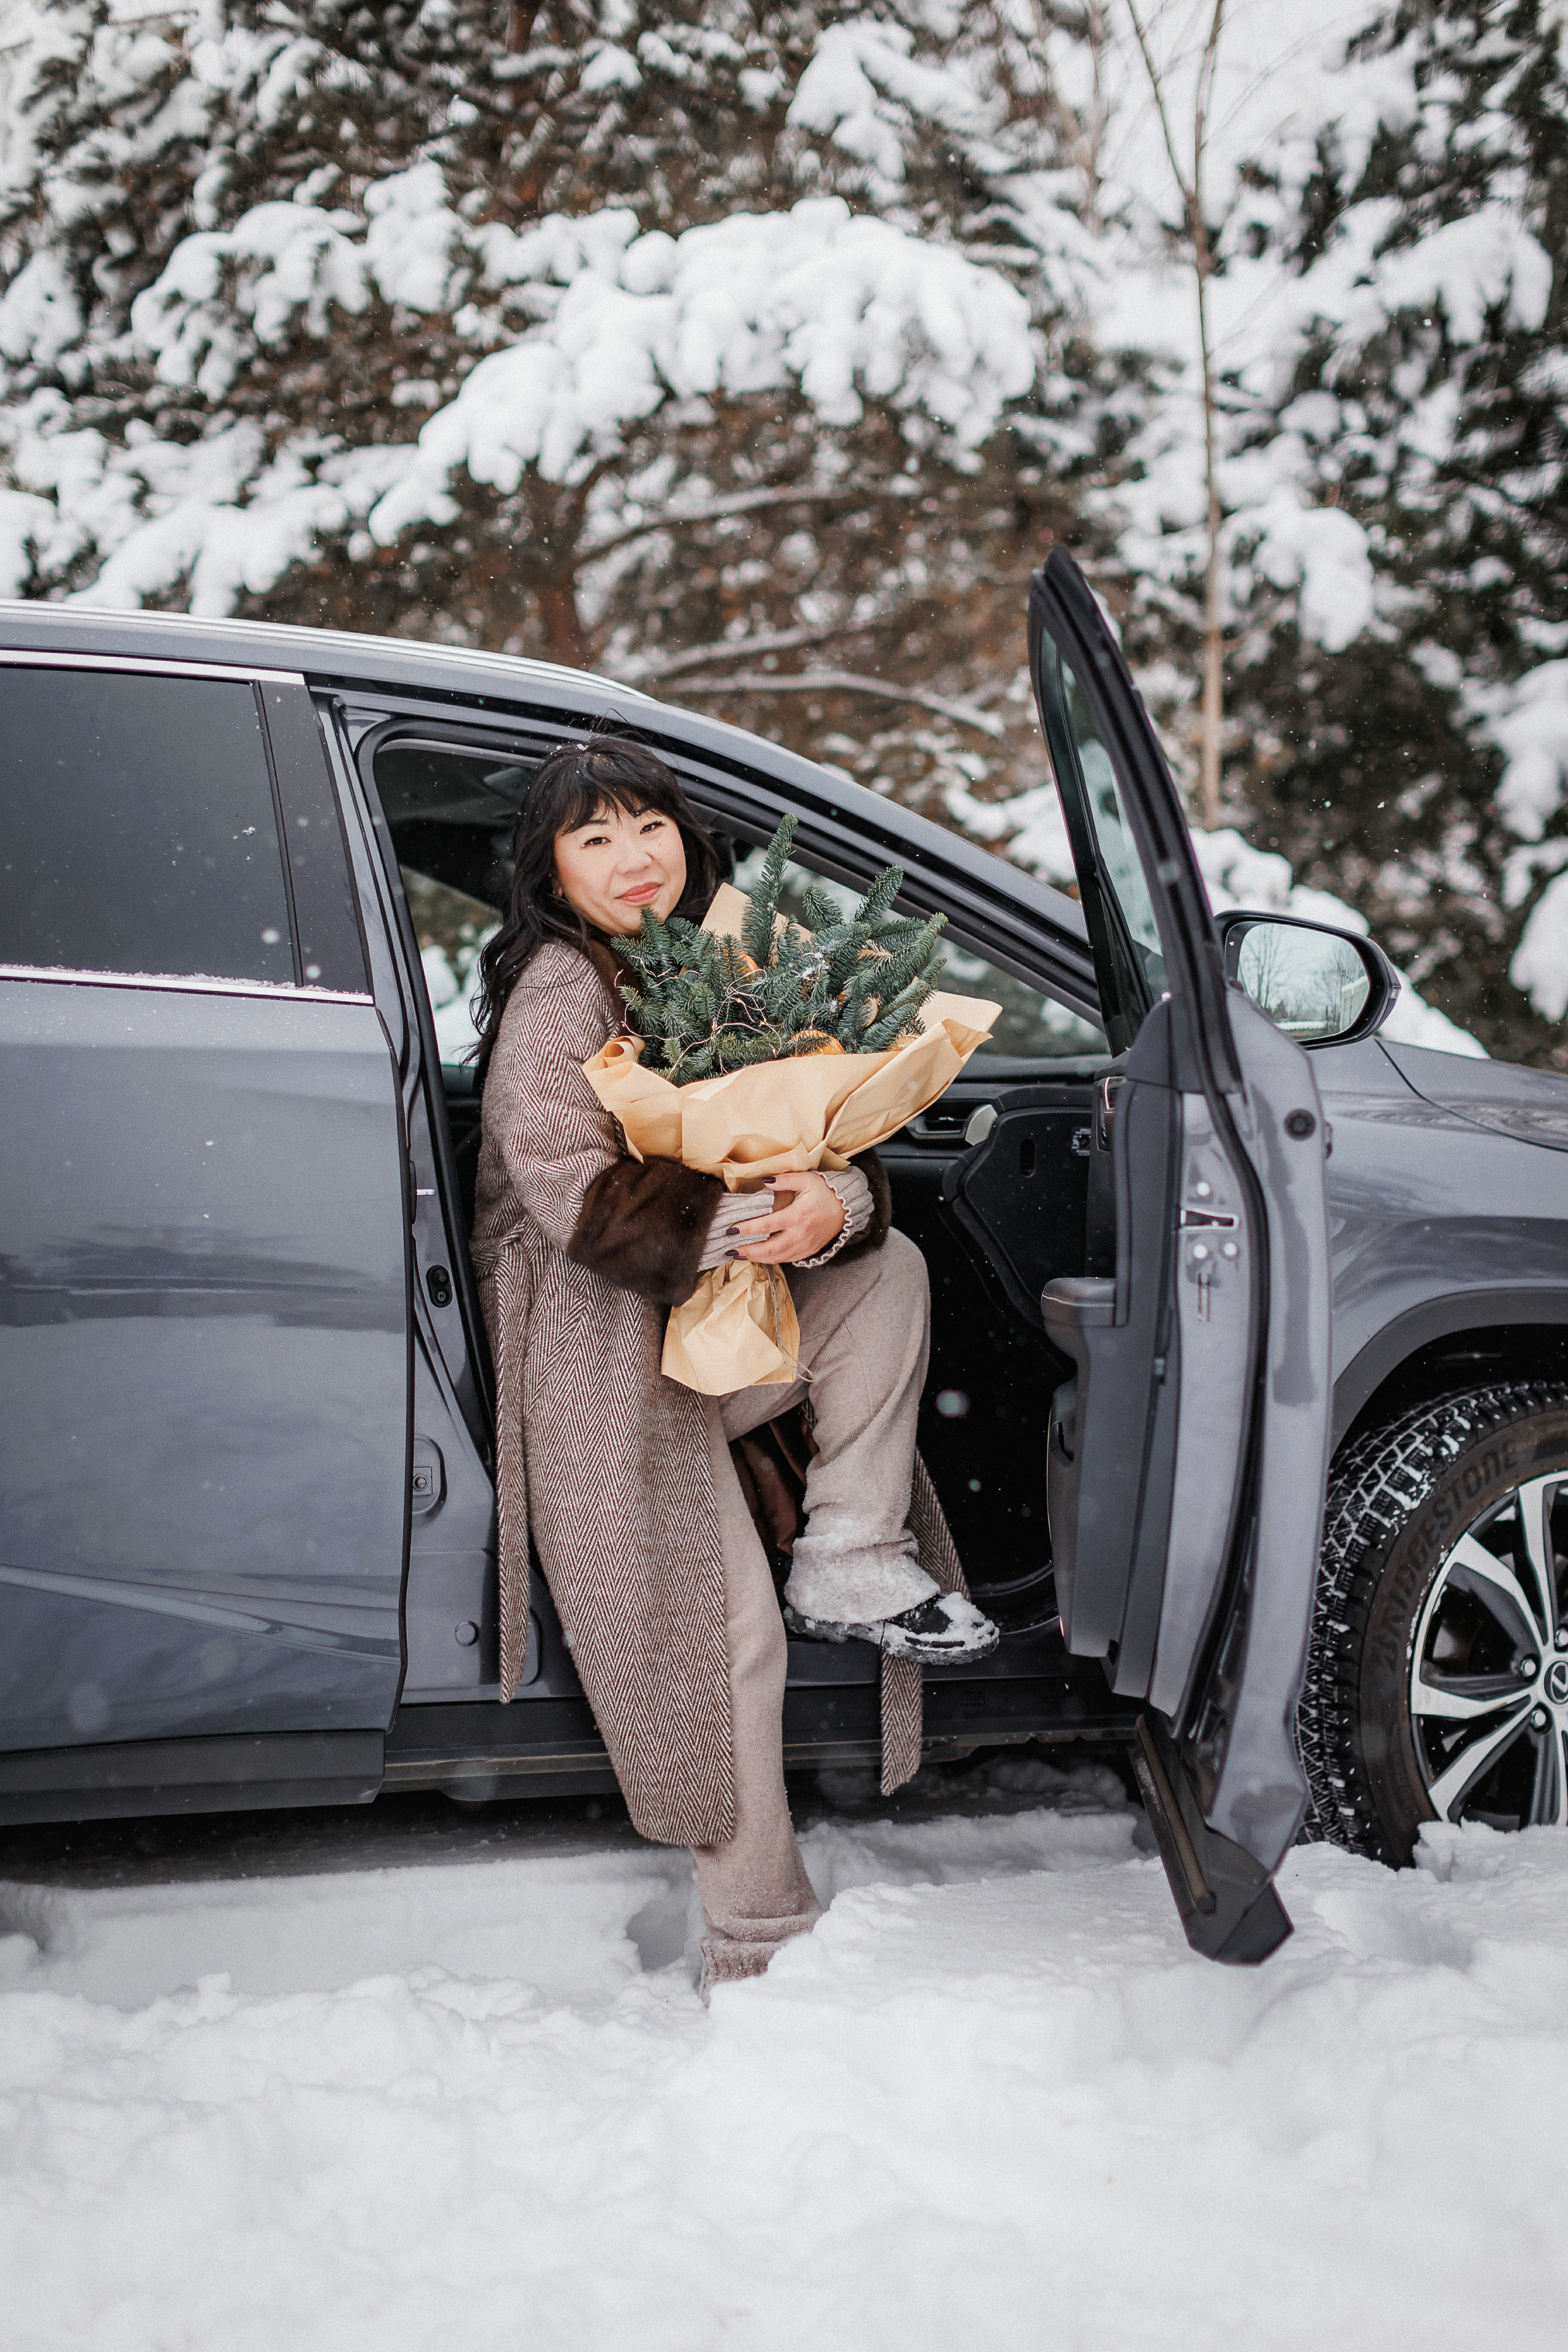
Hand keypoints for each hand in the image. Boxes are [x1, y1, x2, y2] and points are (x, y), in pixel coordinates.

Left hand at [729, 1171, 845, 1265]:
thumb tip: (764, 1181)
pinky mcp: (808, 1251)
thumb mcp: (806, 1179)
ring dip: (756, 1258)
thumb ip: (784, 1180)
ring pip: (777, 1258)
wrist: (847, 1208)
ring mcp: (805, 1246)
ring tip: (740, 1255)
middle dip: (747, 1250)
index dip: (747, 1229)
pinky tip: (759, 1257)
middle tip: (730, 1249)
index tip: (731, 1230)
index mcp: (797, 1216)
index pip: (766, 1225)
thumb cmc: (825, 1192)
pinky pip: (787, 1260)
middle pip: (769, 1249)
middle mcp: (800, 1234)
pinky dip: (771, 1260)